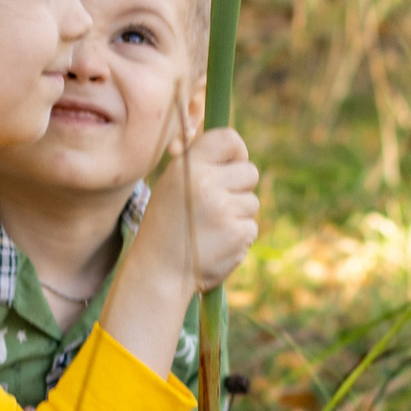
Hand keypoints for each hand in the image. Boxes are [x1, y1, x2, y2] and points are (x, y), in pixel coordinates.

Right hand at [142, 125, 259, 293]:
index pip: (229, 138)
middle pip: (250, 171)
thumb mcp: (172, 186)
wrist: (158, 272)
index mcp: (189, 166)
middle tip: (217, 205)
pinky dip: (238, 236)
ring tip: (210, 229)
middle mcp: (208, 183)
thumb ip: (200, 166)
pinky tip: (216, 244)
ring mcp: (225, 210)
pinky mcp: (238, 234)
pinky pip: (251, 227)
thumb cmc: (166, 227)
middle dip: (240, 187)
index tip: (231, 166)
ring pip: (252, 202)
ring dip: (237, 215)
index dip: (237, 152)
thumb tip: (235, 150)